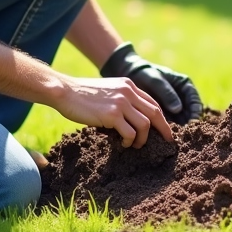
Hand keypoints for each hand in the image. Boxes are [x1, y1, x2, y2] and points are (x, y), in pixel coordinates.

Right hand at [54, 76, 172, 147]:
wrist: (65, 91)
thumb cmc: (83, 94)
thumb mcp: (108, 90)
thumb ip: (122, 98)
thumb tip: (133, 118)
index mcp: (128, 85)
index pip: (152, 103)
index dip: (161, 118)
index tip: (164, 129)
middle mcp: (128, 92)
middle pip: (155, 113)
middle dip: (164, 129)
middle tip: (166, 141)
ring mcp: (121, 103)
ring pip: (145, 125)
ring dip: (143, 139)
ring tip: (136, 145)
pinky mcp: (112, 115)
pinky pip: (130, 133)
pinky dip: (130, 141)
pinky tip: (123, 144)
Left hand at [100, 43, 203, 124]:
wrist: (132, 74)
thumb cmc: (145, 74)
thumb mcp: (155, 80)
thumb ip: (166, 92)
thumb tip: (178, 109)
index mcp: (184, 85)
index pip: (194, 100)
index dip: (195, 111)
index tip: (193, 120)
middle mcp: (182, 96)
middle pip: (189, 112)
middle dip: (187, 123)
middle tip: (184, 133)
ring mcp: (174, 105)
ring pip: (180, 119)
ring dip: (178, 128)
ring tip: (174, 136)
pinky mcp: (165, 112)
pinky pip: (169, 121)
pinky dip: (167, 128)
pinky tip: (164, 134)